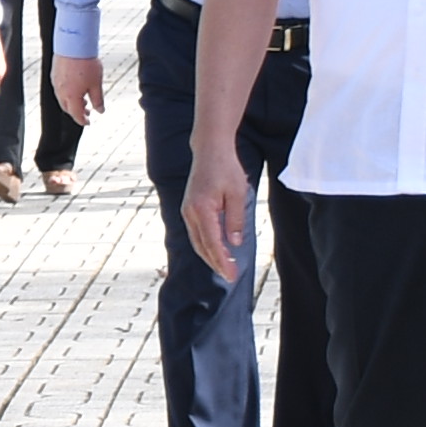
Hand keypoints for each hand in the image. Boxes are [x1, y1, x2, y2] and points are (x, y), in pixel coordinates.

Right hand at [53, 56, 104, 124]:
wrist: (73, 44)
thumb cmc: (85, 62)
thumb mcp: (96, 84)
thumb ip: (98, 99)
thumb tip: (100, 110)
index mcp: (71, 96)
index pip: (76, 115)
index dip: (82, 121)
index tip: (88, 122)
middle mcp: (61, 92)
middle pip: (67, 108)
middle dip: (77, 112)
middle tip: (87, 111)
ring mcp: (56, 83)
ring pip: (62, 99)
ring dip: (72, 102)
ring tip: (83, 98)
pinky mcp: (54, 74)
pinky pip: (59, 89)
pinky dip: (67, 93)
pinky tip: (75, 87)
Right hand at [185, 155, 252, 280]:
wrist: (209, 150)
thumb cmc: (226, 168)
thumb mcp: (238, 193)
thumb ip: (235, 219)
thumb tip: (235, 242)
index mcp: (202, 209)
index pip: (212, 243)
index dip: (222, 261)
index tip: (232, 275)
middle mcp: (190, 212)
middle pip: (201, 246)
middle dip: (215, 263)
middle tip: (230, 276)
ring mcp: (187, 211)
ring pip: (197, 241)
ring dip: (210, 256)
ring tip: (225, 267)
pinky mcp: (189, 208)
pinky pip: (196, 233)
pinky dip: (205, 245)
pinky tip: (216, 249)